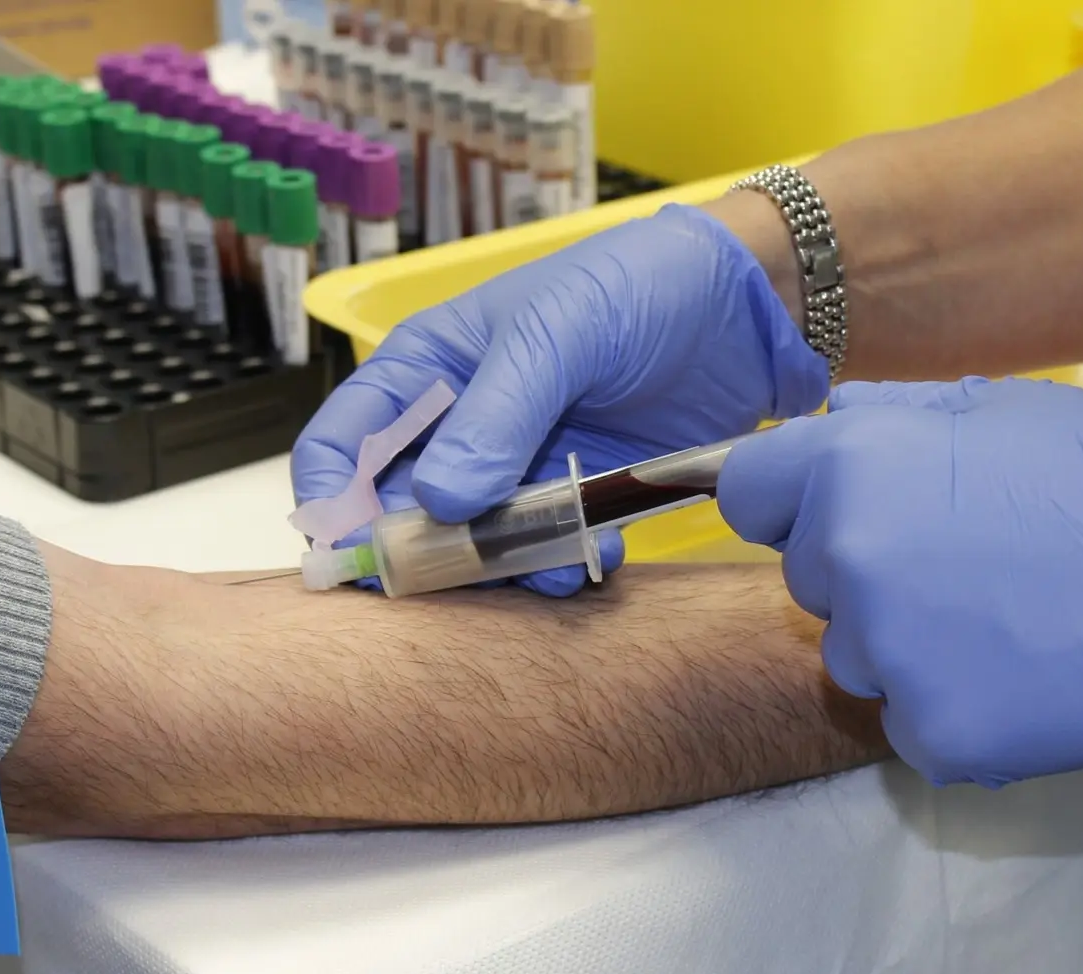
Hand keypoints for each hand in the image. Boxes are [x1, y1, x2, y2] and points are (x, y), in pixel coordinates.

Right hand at [291, 204, 827, 595]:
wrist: (748, 304)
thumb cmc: (636, 286)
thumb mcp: (557, 333)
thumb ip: (497, 417)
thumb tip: (438, 503)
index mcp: (429, 371)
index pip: (343, 444)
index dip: (333, 504)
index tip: (354, 555)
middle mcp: (463, 429)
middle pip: (404, 515)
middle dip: (425, 555)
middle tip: (461, 579)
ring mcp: (522, 469)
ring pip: (477, 546)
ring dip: (500, 569)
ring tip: (545, 564)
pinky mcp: (582, 498)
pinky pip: (549, 554)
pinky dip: (562, 567)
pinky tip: (594, 555)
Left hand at [716, 377, 1082, 786]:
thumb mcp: (992, 408)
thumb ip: (887, 420)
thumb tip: (825, 425)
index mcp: (852, 468)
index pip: (749, 494)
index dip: (792, 502)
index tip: (840, 512)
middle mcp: (850, 560)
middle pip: (808, 581)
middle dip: (865, 573)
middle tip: (965, 563)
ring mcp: (889, 657)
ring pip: (857, 657)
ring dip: (908, 645)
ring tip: (1006, 618)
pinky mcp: (935, 734)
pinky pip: (910, 721)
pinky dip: (955, 705)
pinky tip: (1022, 672)